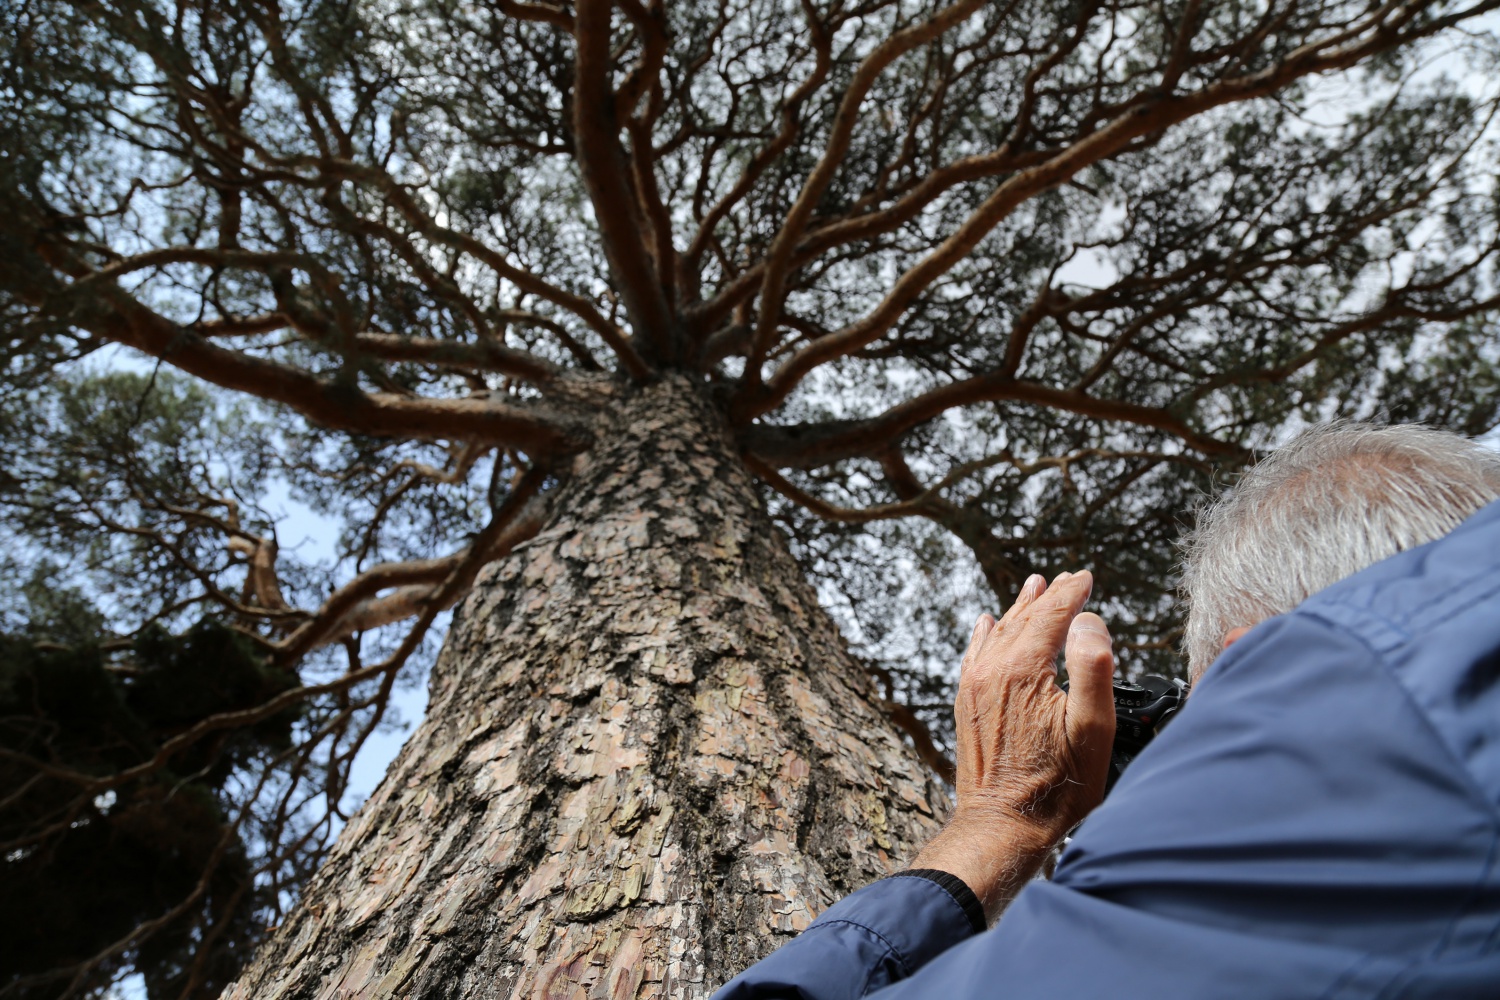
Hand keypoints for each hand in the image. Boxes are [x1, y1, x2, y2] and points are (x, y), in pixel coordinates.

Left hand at [910, 570, 1115, 921]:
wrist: (1003, 825)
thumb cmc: (1055, 787)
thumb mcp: (1092, 729)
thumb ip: (1093, 667)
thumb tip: (1088, 622)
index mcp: (1024, 670)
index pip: (1052, 614)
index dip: (1072, 593)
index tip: (1086, 578)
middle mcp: (992, 671)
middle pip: (1025, 619)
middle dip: (1049, 597)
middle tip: (1068, 580)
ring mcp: (975, 686)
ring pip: (1000, 633)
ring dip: (1020, 609)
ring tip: (1033, 588)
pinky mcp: (967, 704)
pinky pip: (975, 655)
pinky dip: (986, 634)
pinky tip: (987, 625)